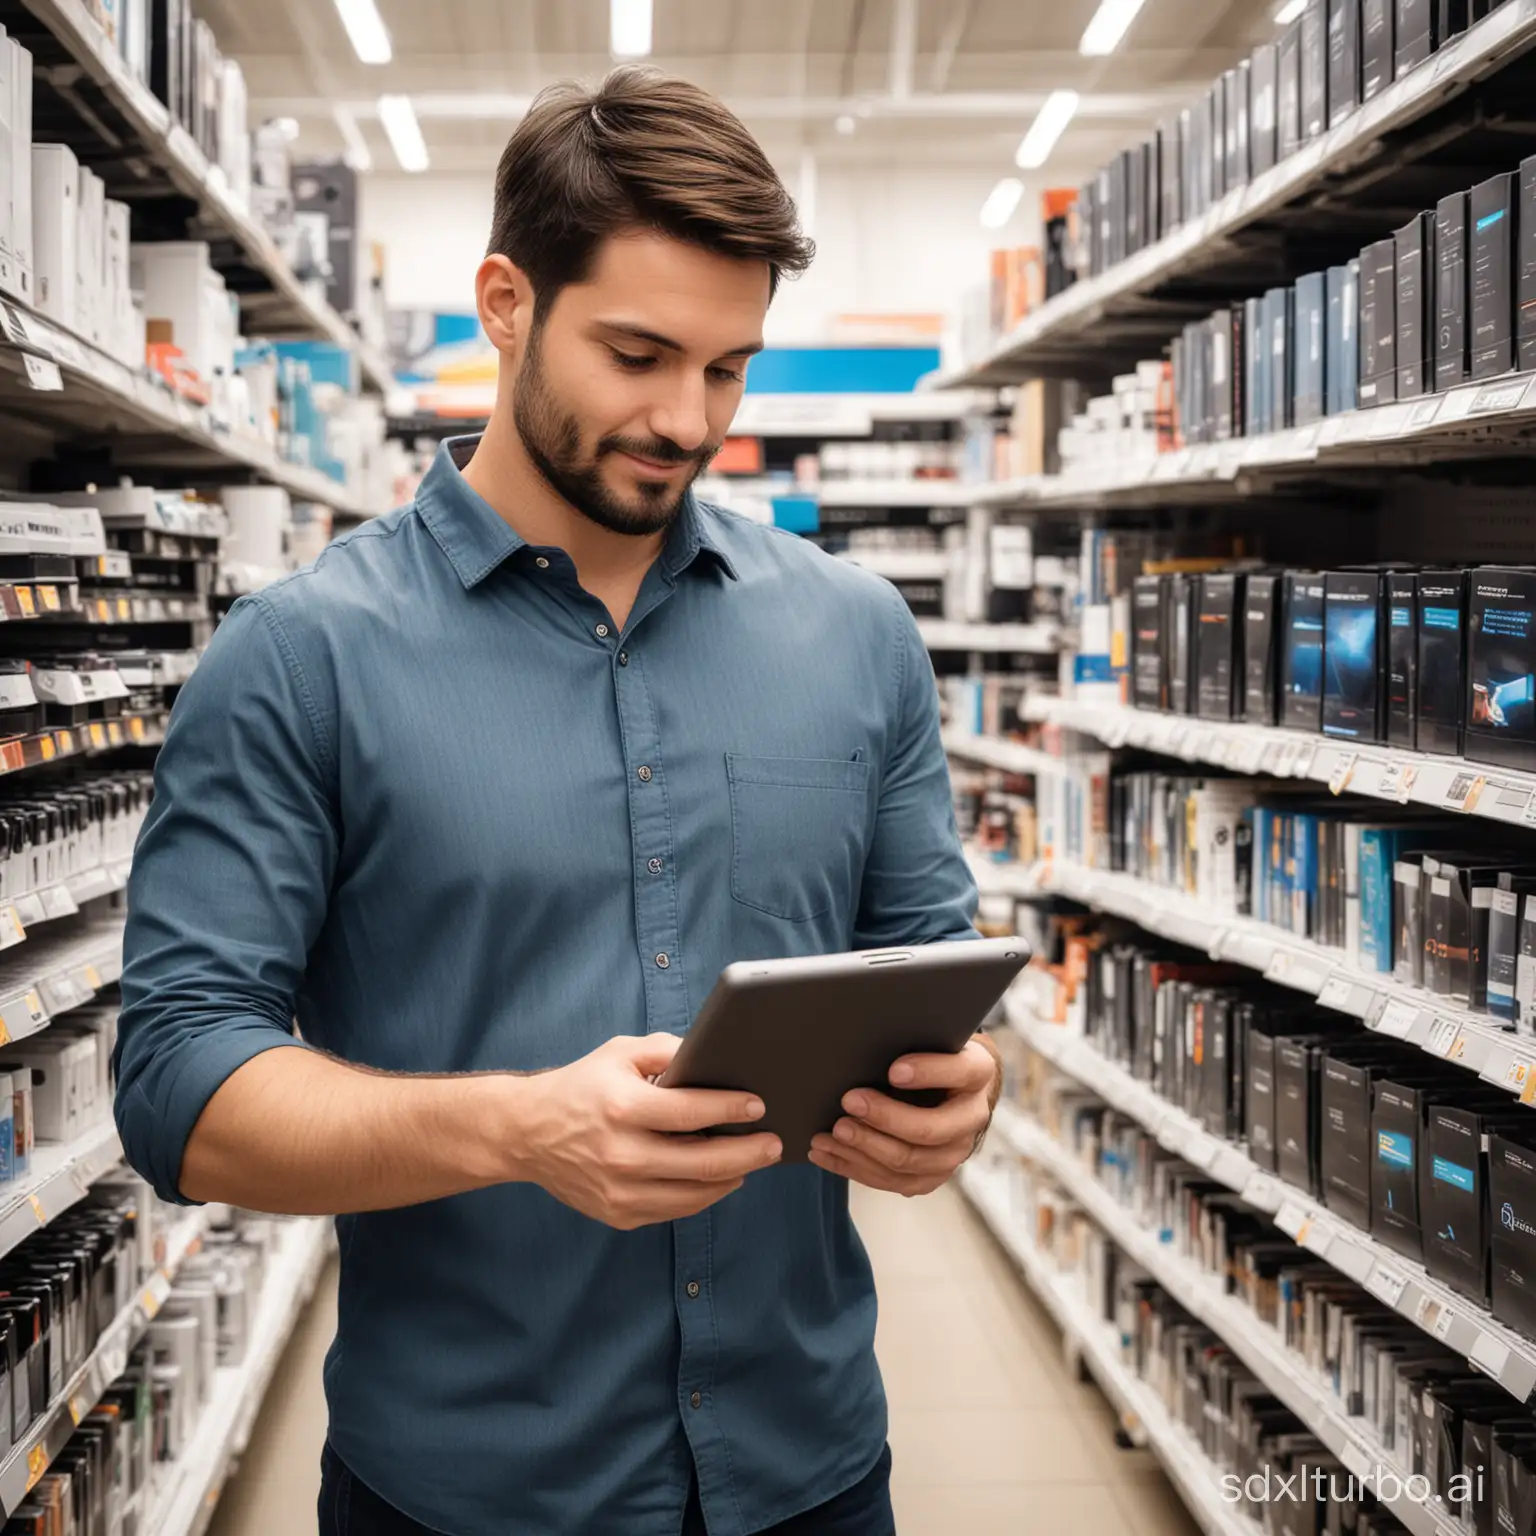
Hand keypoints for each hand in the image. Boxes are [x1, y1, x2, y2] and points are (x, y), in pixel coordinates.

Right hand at [514, 1035, 781, 1229]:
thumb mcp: (619, 1053)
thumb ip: (668, 1050)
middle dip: (749, 1152)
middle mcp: (621, 1154)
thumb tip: (716, 1056)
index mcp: (623, 1107)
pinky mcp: (619, 1214)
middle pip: (703, 1162)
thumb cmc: (581, 1086)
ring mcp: (620, 1191)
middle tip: (775, 1143)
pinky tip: (721, 1177)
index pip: (692, 1112)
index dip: (732, 1109)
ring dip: (732, 1176)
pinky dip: (704, 1194)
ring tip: (753, 1159)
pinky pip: (676, 1209)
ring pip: (695, 1193)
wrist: (528, 1134)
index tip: (759, 1104)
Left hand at [807, 1037, 1000, 1196]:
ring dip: (863, 1147)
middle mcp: (972, 1117)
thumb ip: (911, 1041)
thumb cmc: (930, 1056)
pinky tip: (825, 1152)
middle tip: (848, 1101)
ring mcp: (954, 1153)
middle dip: (884, 1118)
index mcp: (977, 1073)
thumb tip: (863, 1044)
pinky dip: (852, 1166)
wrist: (951, 1090)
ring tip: (830, 1132)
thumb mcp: (931, 1039)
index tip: (893, 1070)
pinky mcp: (931, 1176)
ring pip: (907, 1161)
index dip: (928, 1072)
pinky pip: (891, 1181)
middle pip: (928, 1129)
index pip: (959, 1072)